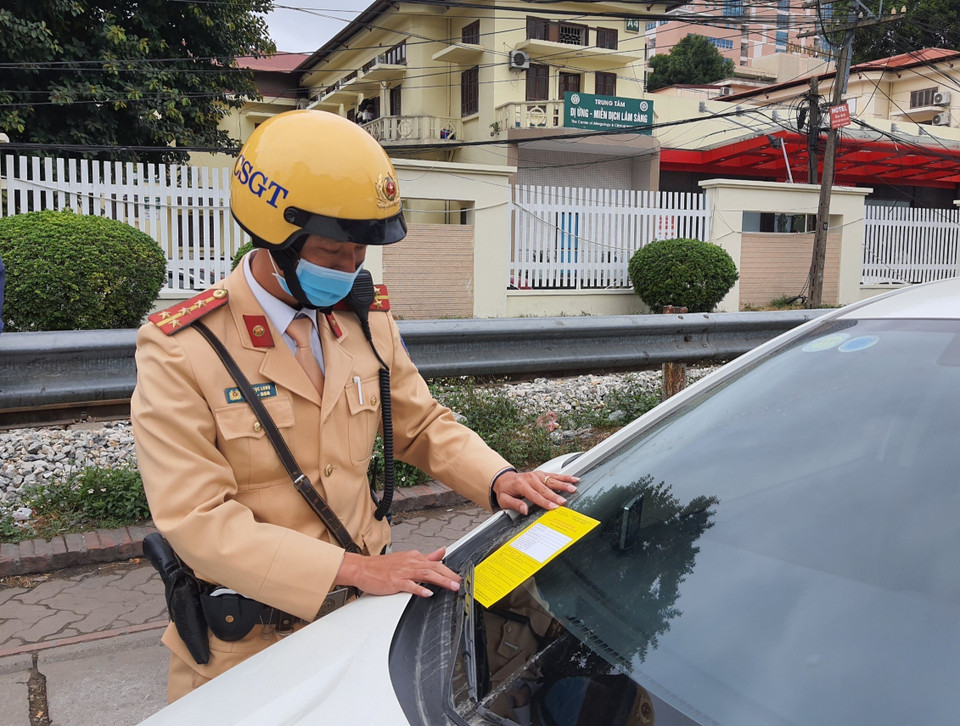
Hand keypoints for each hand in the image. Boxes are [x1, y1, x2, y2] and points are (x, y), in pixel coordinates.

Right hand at [334, 547, 460, 597]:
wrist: (361, 568)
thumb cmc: (381, 566)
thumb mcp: (406, 558)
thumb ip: (426, 557)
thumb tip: (441, 552)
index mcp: (413, 557)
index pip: (436, 562)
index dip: (449, 570)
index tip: (458, 577)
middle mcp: (410, 562)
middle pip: (434, 567)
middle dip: (449, 575)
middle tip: (460, 583)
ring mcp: (403, 572)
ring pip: (426, 574)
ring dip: (441, 580)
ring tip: (452, 587)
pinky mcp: (395, 582)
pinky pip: (409, 585)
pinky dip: (420, 589)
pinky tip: (428, 594)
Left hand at [494, 470, 578, 515]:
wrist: (504, 479)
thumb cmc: (505, 490)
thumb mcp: (504, 500)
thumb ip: (515, 505)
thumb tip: (524, 510)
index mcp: (521, 485)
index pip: (535, 495)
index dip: (545, 502)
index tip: (553, 507)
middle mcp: (530, 478)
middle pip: (545, 488)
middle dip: (555, 495)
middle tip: (564, 501)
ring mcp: (537, 475)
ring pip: (552, 480)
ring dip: (563, 484)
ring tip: (573, 488)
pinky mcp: (542, 474)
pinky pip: (554, 475)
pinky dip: (565, 477)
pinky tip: (573, 478)